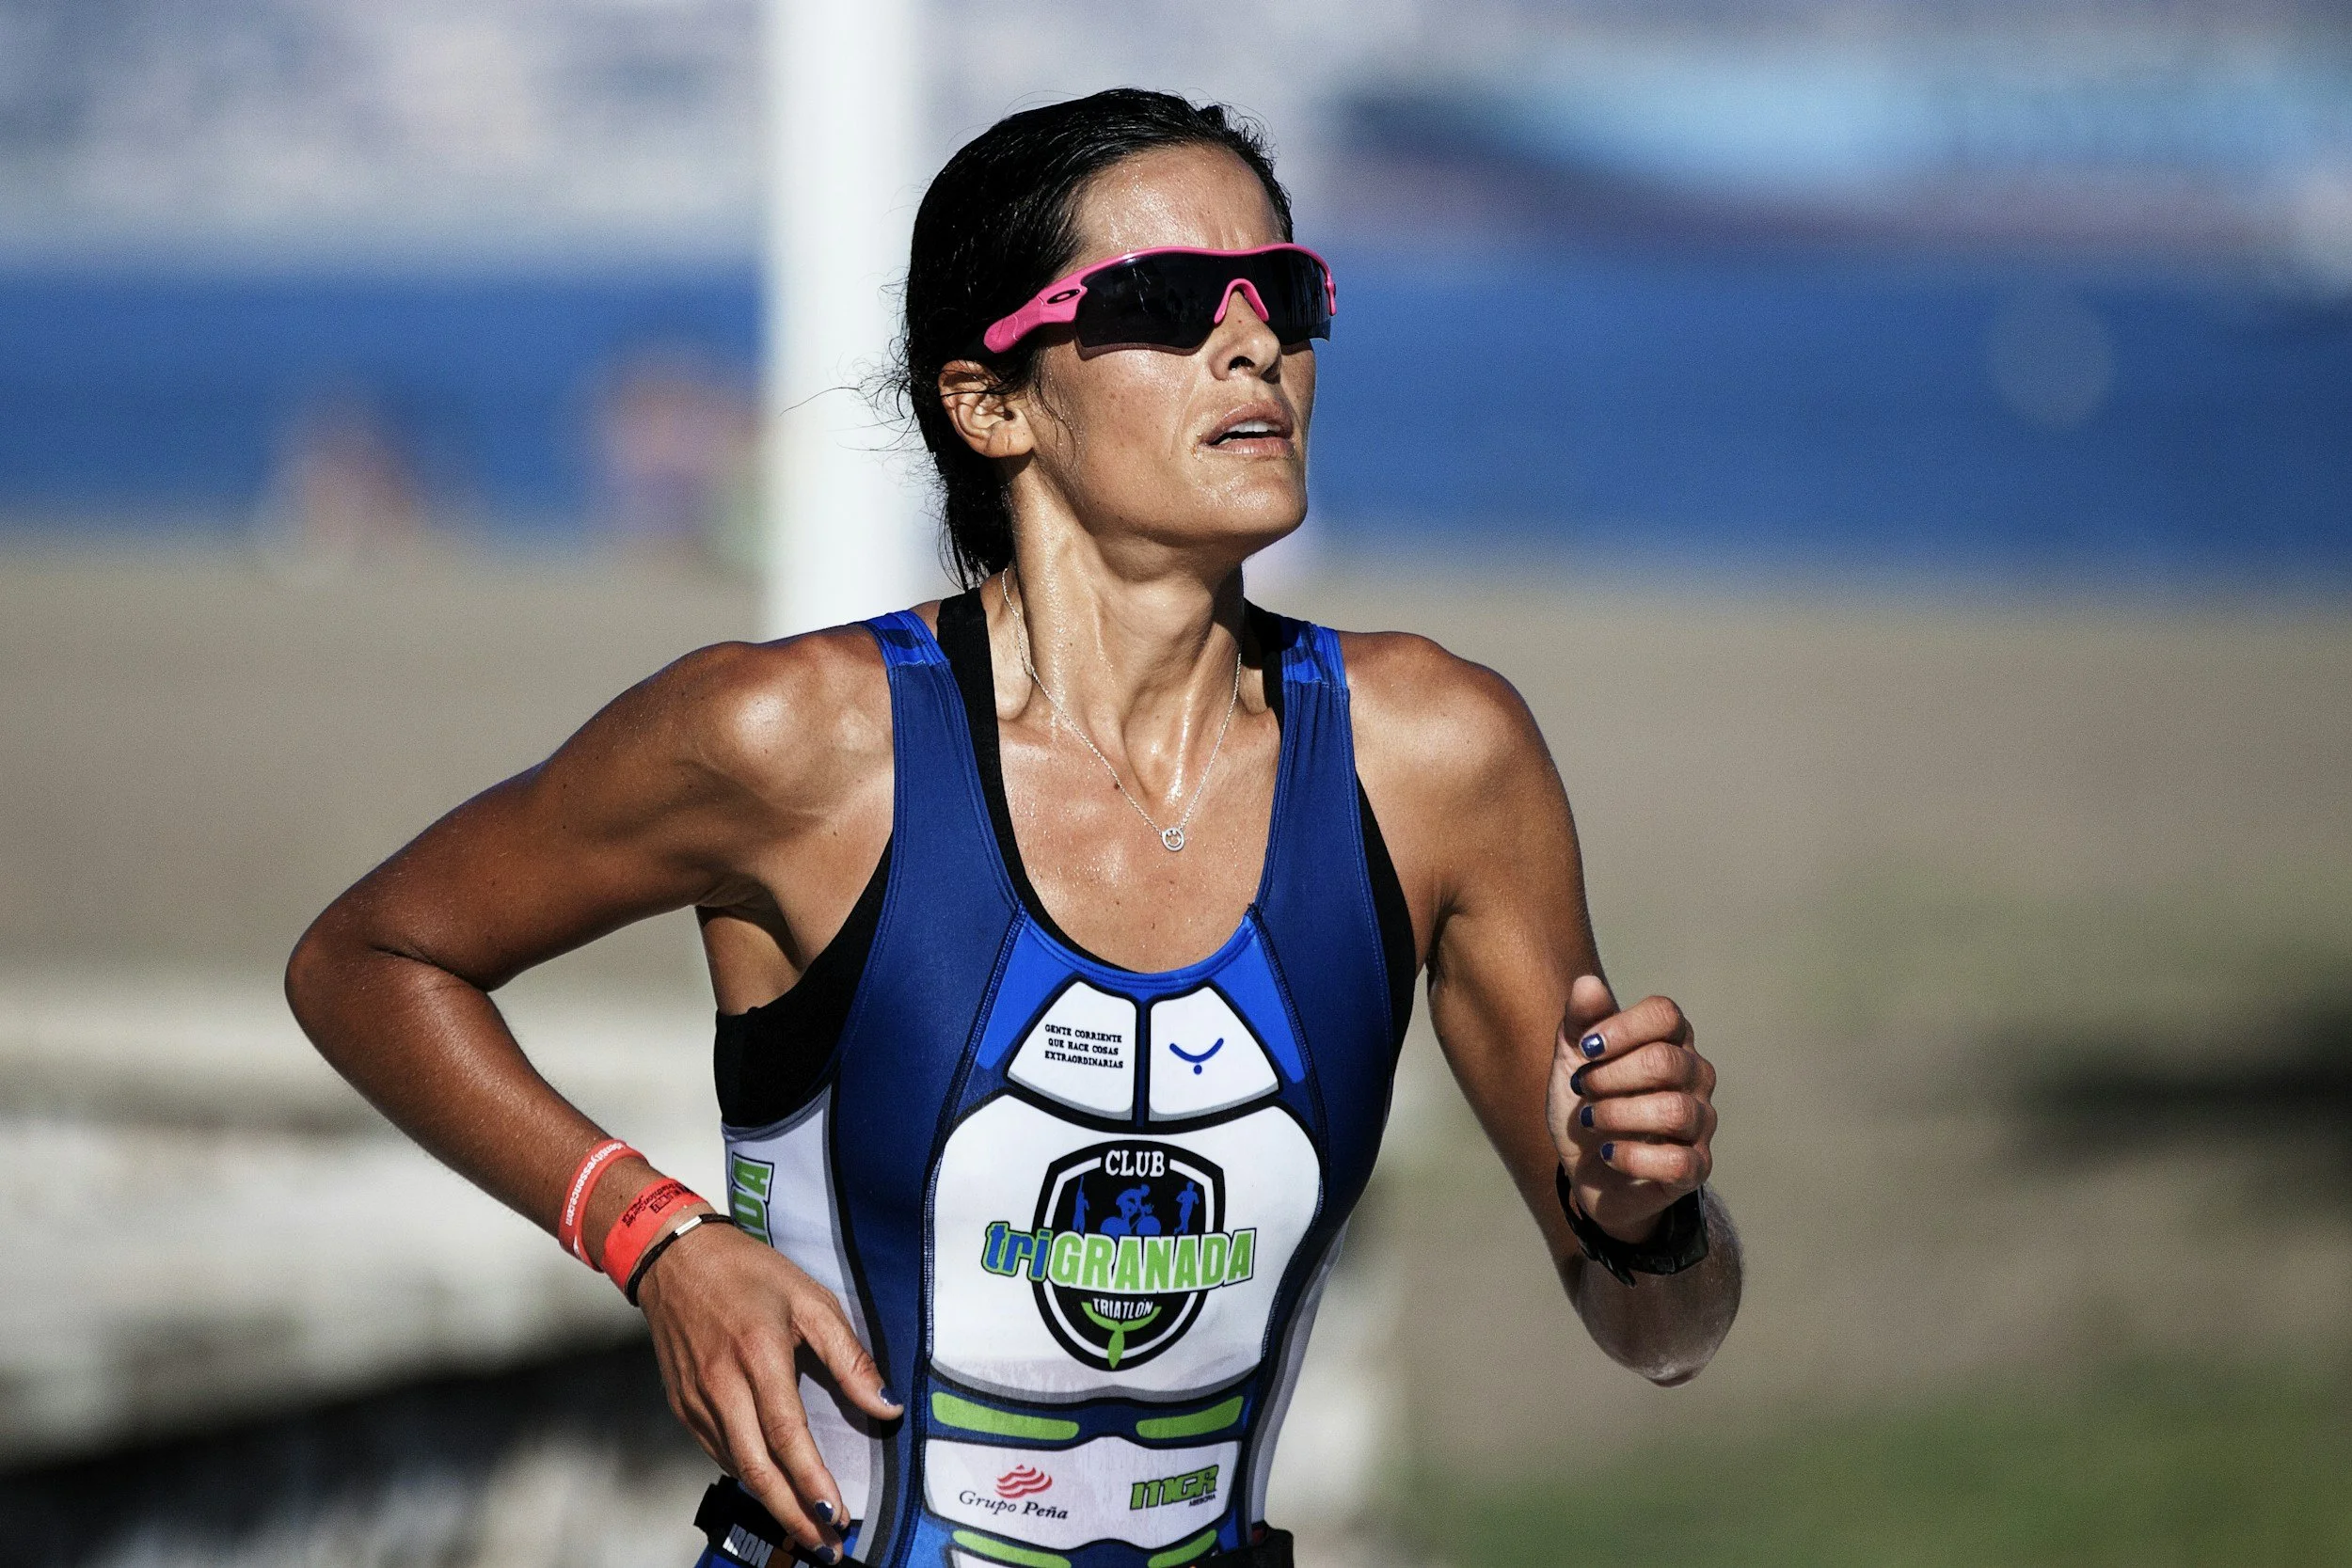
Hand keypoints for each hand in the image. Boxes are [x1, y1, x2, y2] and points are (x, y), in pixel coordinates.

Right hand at [637, 1221, 903, 1560]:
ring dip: (771, 1503)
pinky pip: (718, 1452)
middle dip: (793, 1513)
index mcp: (758, 1355)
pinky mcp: (682, 1405)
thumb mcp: (810, 1300)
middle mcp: (722, 1384)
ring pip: (735, 1466)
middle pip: (757, 1466)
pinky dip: (746, 1475)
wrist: (676, 1258)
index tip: (838, 1513)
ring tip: (806, 1528)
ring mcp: (696, 1399)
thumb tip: (885, 1406)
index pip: (787, 1434)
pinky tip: (771, 1488)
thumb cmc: (749, 1274)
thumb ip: (849, 1356)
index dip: (811, 1480)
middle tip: (825, 1545)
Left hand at [1546, 975, 1716, 1244]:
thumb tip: (1587, 983)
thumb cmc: (1588, 1103)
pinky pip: (1676, 1161)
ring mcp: (1700, 1123)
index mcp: (1671, 1041)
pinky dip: (1630, 1157)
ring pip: (1673, 1111)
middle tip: (1583, 1089)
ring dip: (1617, 1115)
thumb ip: (1580, 1021)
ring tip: (1590, 1121)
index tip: (1585, 1049)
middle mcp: (1695, 1077)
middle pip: (1665, 1062)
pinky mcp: (1696, 1168)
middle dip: (1610, 1076)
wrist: (1589, 1168)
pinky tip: (1607, 1154)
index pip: (1664, 1015)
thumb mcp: (1572, 1059)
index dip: (1620, 1028)